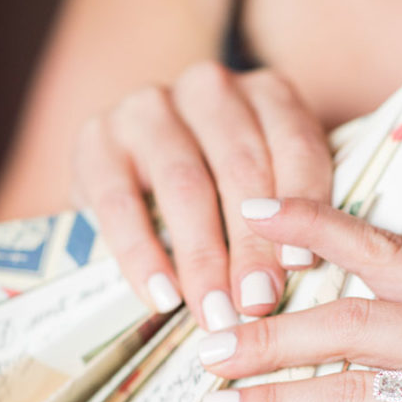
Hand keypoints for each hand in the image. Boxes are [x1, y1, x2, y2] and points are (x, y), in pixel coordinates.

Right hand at [71, 64, 332, 327]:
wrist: (137, 173)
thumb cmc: (224, 192)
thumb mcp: (269, 191)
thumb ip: (295, 217)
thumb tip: (306, 279)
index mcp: (269, 94)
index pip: (296, 144)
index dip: (302, 205)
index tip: (301, 267)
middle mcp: (210, 89)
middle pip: (240, 168)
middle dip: (252, 244)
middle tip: (257, 305)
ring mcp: (148, 108)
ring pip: (184, 184)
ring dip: (202, 257)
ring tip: (215, 313)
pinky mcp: (96, 138)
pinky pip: (119, 201)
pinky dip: (141, 254)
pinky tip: (161, 296)